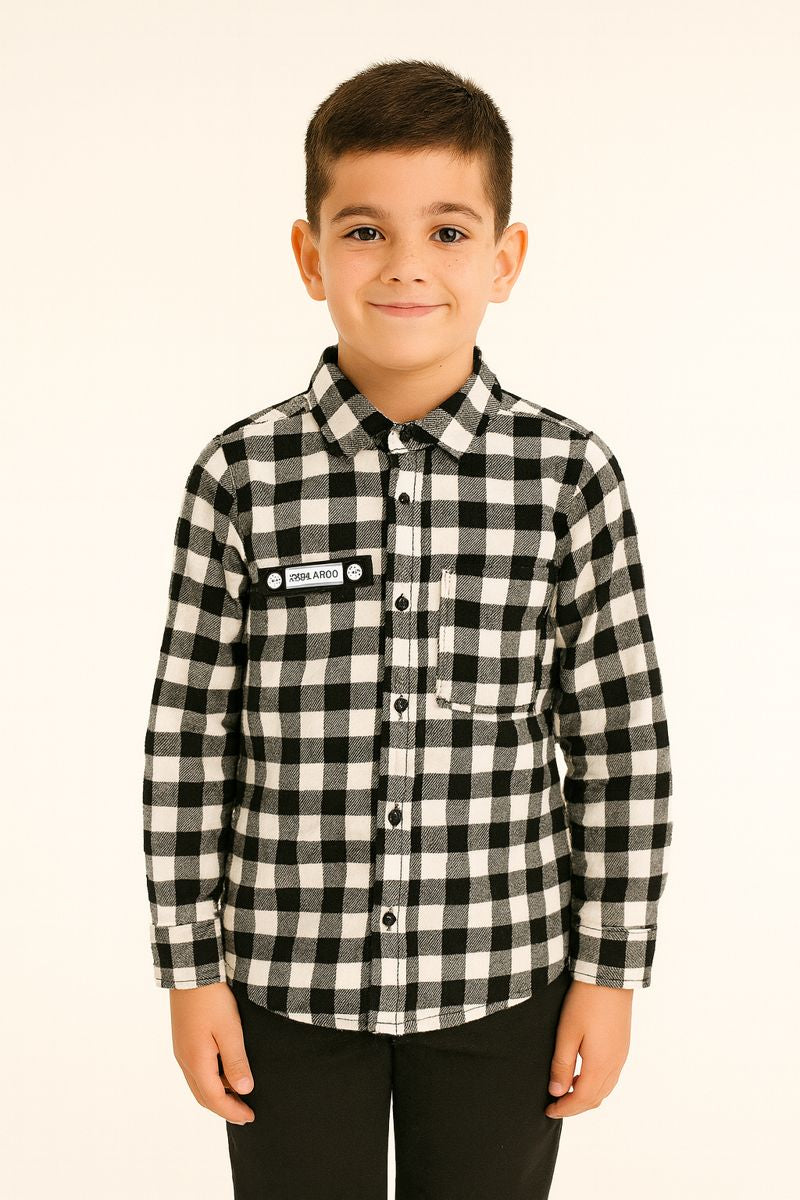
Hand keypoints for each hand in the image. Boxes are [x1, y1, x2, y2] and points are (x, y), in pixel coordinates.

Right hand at [170, 981, 255, 1124]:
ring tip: (238, 1096)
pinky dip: (210, 1080)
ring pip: (198, 1084)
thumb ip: (236, 1061)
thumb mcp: (229, 1029)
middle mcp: (185, 1060)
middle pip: (203, 1096)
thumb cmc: (212, 999)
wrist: (191, 971)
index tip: (251, 1117)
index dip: (232, 1111)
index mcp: (196, 1061)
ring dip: (217, 1095)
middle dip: (224, 1108)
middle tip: (245, 1114)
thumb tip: (244, 1090)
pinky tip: (224, 1073)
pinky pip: (196, 1071)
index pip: (214, 1099)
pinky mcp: (183, 1040)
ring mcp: (182, 1050)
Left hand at [545, 979, 631, 1117]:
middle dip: (575, 1106)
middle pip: (596, 1099)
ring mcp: (621, 1056)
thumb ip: (562, 1065)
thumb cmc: (585, 1002)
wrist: (609, 976)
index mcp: (600, 1065)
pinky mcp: (622, 1046)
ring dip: (586, 1096)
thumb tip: (557, 1092)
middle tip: (555, 1104)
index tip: (548, 1111)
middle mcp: (615, 1065)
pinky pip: (610, 1077)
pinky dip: (595, 1084)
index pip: (582, 1100)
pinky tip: (582, 1074)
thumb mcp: (567, 1033)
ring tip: (565, 1091)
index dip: (564, 1109)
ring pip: (605, 1089)